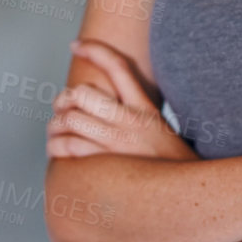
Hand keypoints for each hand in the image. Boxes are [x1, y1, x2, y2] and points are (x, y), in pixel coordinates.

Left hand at [47, 37, 199, 160]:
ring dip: (54, 126)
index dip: (94, 49)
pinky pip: (70, 147)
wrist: (188, 196)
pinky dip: (56, 147)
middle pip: (82, 93)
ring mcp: (118, 144)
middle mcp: (131, 122)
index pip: (118, 67)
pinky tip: (56, 151)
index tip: (75, 45)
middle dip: (63, 99)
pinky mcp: (108, 165)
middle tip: (60, 109)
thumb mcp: (160, 131)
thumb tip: (104, 105)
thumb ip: (136, 114)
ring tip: (54, 133)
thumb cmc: (169, 167)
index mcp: (145, 109)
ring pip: (70, 120)